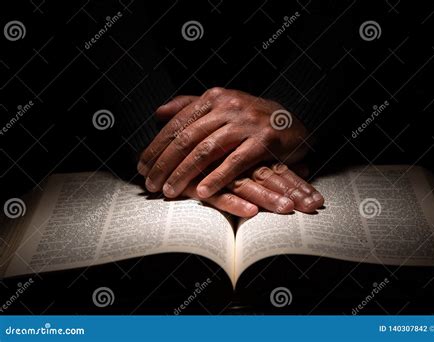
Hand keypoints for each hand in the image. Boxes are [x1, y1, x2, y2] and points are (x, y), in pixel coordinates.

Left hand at [138, 88, 308, 198]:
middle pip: (187, 138)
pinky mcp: (264, 140)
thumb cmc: (251, 117)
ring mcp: (246, 123)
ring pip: (206, 150)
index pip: (177, 123)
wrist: (292, 121)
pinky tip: (202, 192)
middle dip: (164, 163)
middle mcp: (228, 106)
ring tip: (169, 191)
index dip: (157, 146)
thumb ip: (189, 106)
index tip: (142, 166)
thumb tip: (158, 113)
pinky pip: (235, 162)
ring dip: (185, 173)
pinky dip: (217, 178)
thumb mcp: (221, 105)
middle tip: (149, 183)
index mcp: (214, 98)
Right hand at [181, 163, 323, 217]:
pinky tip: (250, 212)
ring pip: (246, 184)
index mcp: (244, 150)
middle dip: (291, 190)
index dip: (297, 179)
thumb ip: (269, 160)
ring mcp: (216, 170)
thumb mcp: (238, 154)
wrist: (164, 154)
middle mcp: (233, 157)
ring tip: (288, 209)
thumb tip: (306, 165)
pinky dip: (234, 203)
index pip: (275, 166)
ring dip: (268, 197)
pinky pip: (219, 195)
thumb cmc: (204, 151)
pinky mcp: (197, 183)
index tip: (316, 197)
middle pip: (267, 174)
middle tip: (313, 205)